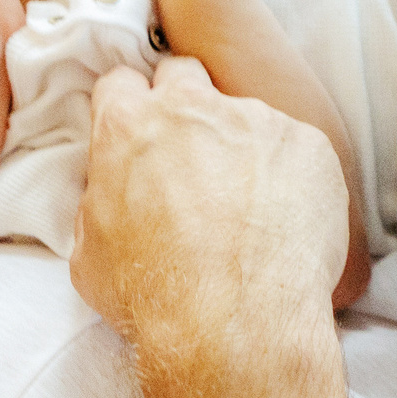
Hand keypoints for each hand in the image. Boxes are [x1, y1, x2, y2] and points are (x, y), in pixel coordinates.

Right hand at [71, 58, 349, 357]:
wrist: (231, 322)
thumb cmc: (153, 296)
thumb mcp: (89, 254)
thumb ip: (101, 202)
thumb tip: (113, 194)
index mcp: (128, 127)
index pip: (122, 84)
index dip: (131, 108)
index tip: (142, 133)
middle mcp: (192, 108)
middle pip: (185, 75)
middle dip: (186, 104)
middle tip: (194, 155)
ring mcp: (256, 119)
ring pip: (248, 117)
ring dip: (245, 150)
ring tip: (252, 211)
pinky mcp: (307, 143)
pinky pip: (298, 150)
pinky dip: (293, 178)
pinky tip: (287, 224)